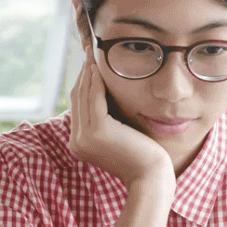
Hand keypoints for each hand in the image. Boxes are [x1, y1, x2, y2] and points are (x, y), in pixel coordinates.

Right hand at [68, 49, 172, 187]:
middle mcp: (76, 142)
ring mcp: (84, 138)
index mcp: (78, 144)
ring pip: (83, 95)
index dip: (82, 82)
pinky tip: (99, 67)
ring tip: (93, 53)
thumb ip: (106, 119)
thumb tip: (103, 92)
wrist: (150, 176)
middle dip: (83, 72)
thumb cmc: (140, 156)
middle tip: (89, 50)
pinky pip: (94, 99)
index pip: (77, 106)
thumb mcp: (117, 135)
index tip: (89, 62)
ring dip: (88, 71)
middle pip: (77, 97)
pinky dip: (95, 81)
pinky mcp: (97, 131)